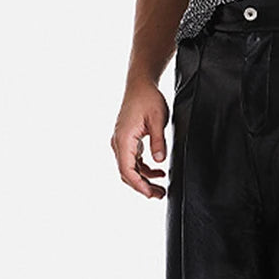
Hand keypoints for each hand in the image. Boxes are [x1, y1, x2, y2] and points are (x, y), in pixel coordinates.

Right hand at [110, 79, 169, 198]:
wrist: (140, 84)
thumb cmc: (148, 98)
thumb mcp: (158, 119)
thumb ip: (158, 141)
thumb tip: (159, 161)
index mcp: (123, 139)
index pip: (127, 170)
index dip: (139, 185)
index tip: (151, 194)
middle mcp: (118, 143)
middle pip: (127, 173)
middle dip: (142, 186)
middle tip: (159, 195)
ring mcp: (121, 141)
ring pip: (129, 168)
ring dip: (144, 179)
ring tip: (160, 188)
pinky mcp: (127, 139)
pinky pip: (133, 159)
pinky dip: (144, 168)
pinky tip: (158, 170)